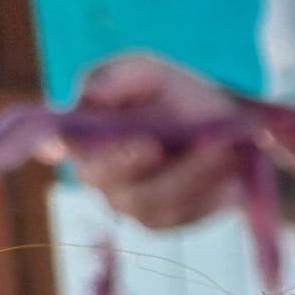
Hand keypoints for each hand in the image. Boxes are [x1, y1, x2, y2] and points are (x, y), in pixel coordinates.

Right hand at [65, 53, 241, 230]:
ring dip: (190, 175)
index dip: (67, 145)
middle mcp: (98, 175)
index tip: (86, 145)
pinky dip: (209, 193)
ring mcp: (130, 203)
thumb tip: (90, 96)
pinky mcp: (166, 220)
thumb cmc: (175, 95)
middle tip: (169, 144)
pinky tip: (231, 175)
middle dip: (137, 162)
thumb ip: (119, 77)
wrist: (225, 127)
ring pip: (152, 201)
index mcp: (82, 134)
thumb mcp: (151, 74)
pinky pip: (183, 214)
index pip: (64, 144)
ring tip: (224, 150)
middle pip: (109, 180)